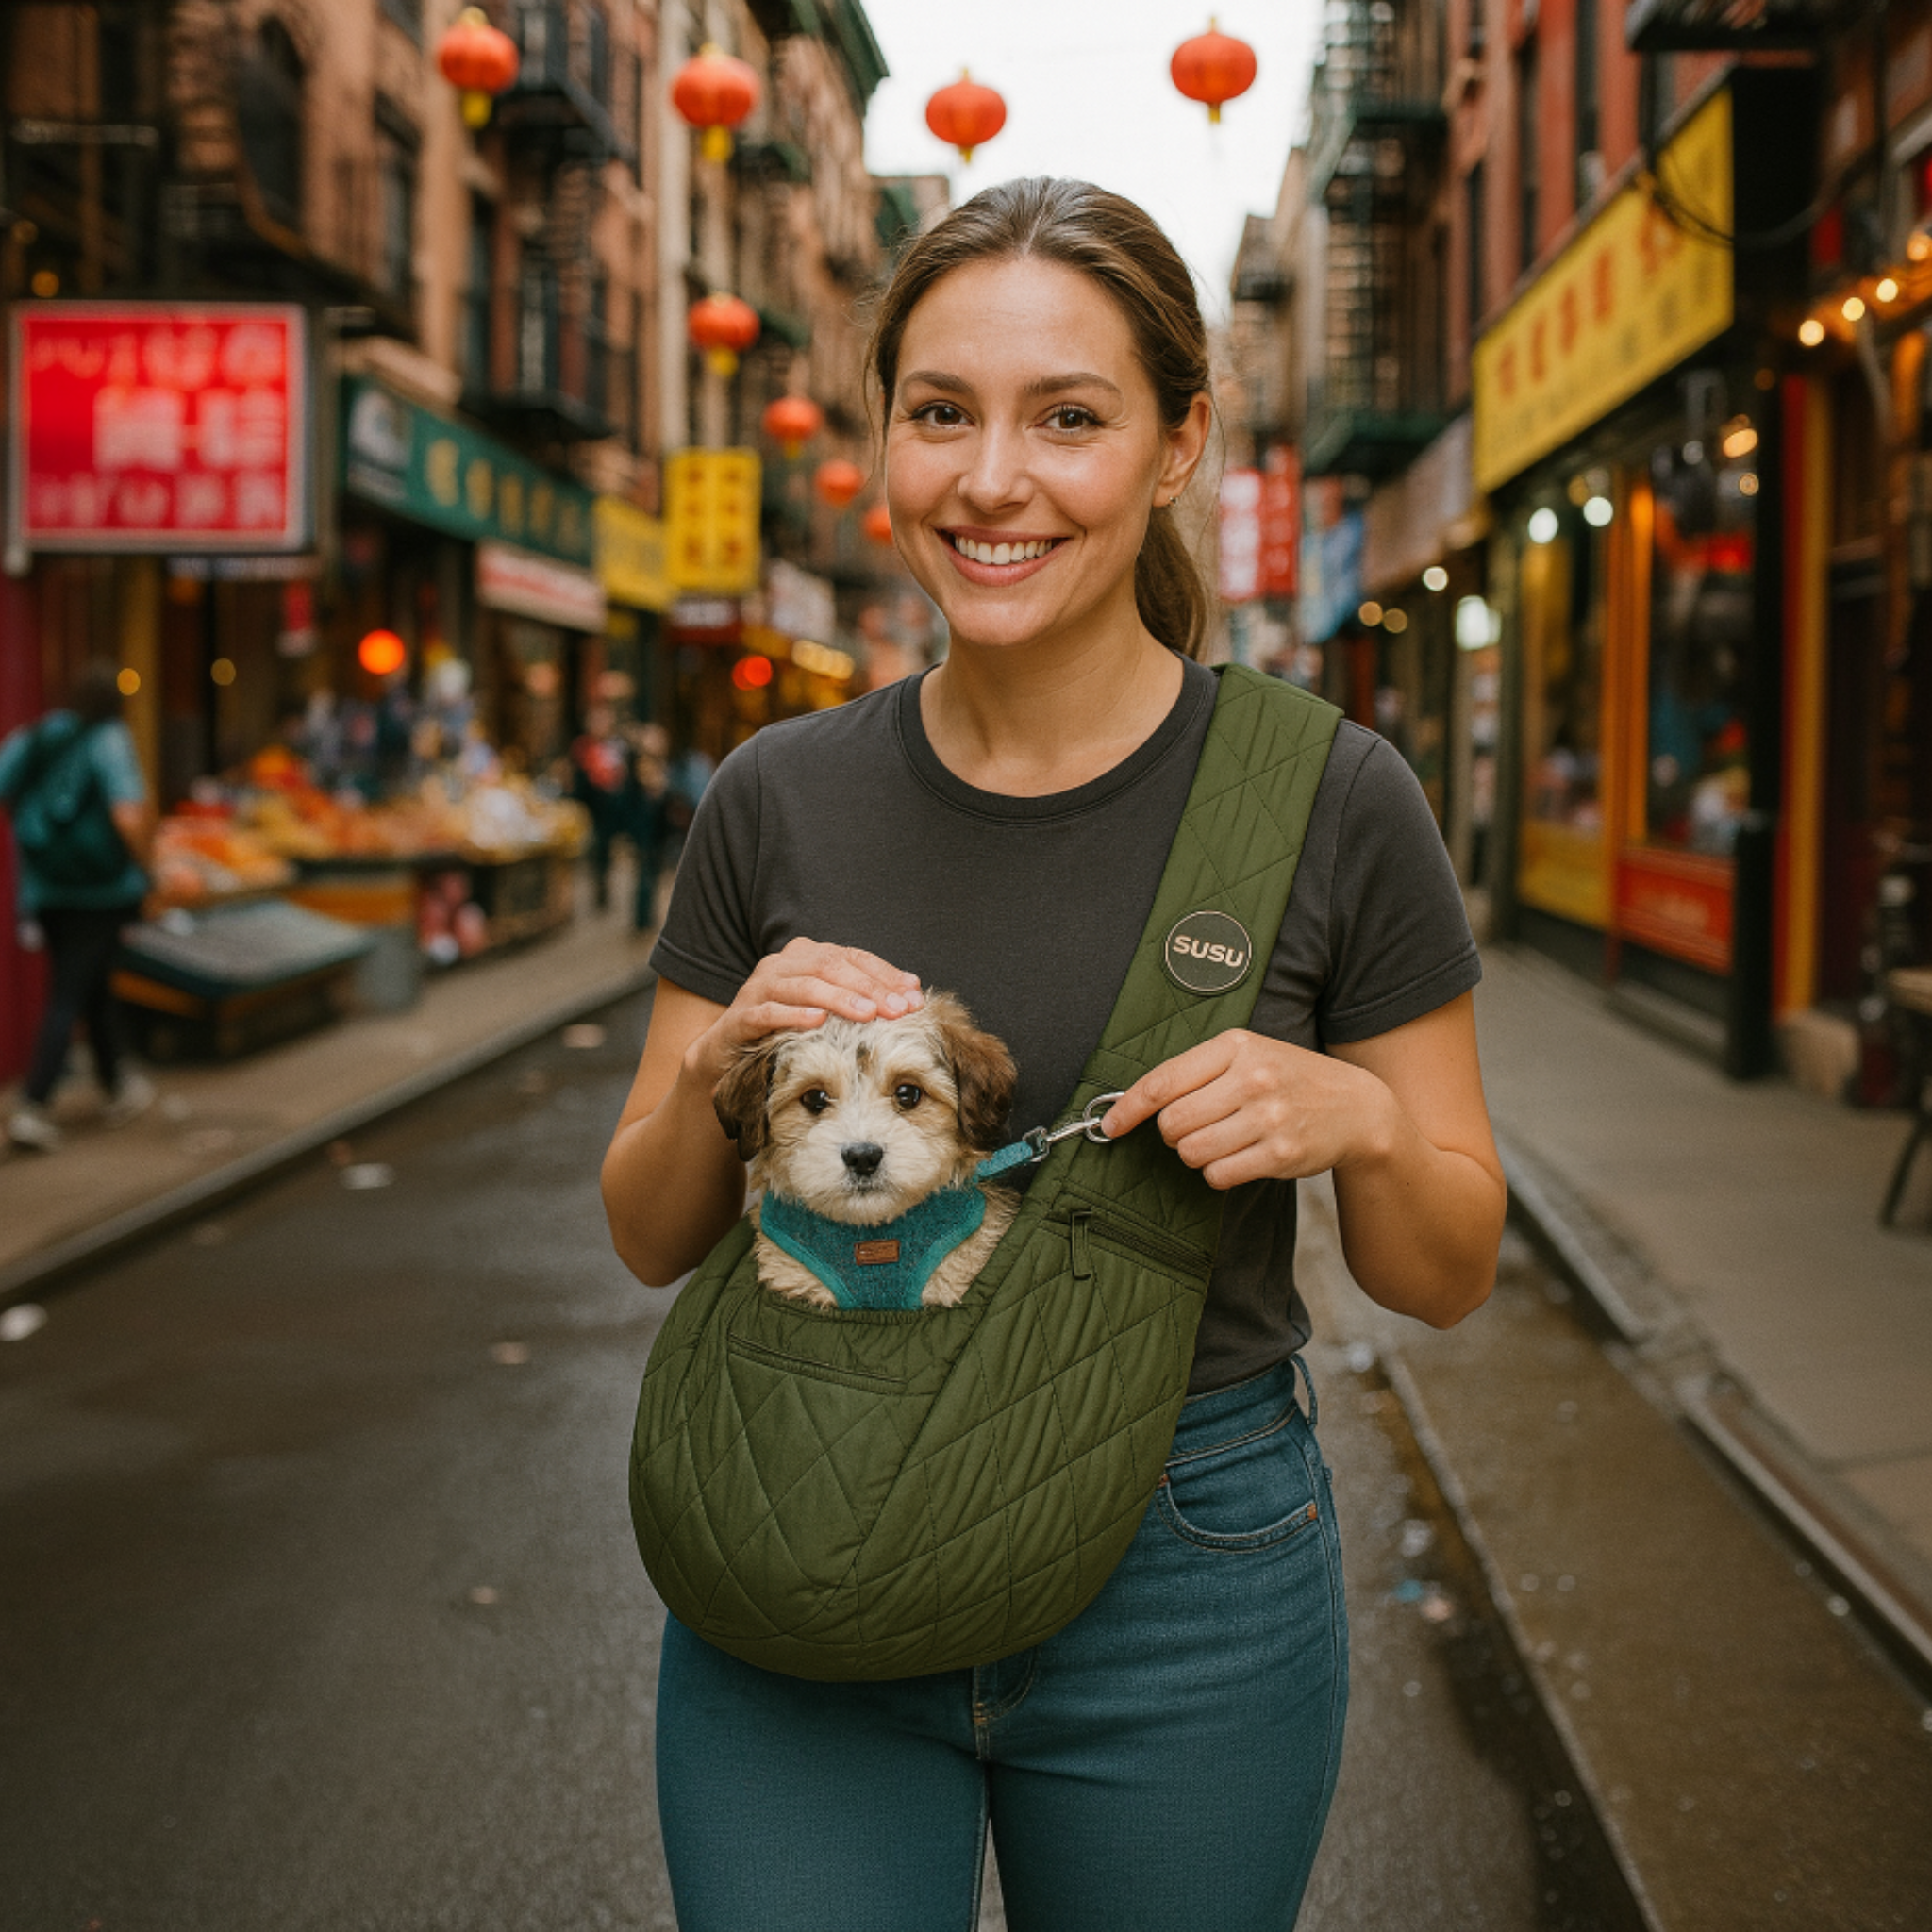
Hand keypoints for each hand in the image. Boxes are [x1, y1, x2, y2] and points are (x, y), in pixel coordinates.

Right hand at [680, 937, 923, 1093]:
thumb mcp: (827, 1011)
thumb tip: (913, 992)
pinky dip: (794, 1015)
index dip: (885, 974)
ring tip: (868, 1013)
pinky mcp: (741, 1015)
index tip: (914, 996)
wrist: (727, 1054)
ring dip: (839, 998)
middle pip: (831, 967)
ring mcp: (759, 987)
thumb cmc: (788, 1032)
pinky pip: (769, 1012)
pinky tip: (818, 1022)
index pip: (853, 957)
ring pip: (804, 985)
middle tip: (898, 1009)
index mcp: (806, 957)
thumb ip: (862, 997)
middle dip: (869, 988)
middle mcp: (782, 965)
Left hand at [1100, 1029, 1400, 1190]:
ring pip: (1192, 1153)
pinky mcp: (1280, 1153)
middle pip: (1172, 1123)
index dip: (1127, 1108)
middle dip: (1174, 1133)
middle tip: (1197, 1127)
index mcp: (1235, 1046)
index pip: (1162, 1081)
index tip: (1110, 1125)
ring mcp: (1268, 1117)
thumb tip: (1133, 1103)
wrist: (1357, 1106)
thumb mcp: (1247, 1056)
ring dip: (1196, 1155)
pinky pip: (1218, 1175)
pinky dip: (1219, 1172)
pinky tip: (1239, 1157)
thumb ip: (1196, 1072)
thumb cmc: (1289, 1078)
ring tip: (1221, 1141)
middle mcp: (1252, 1078)